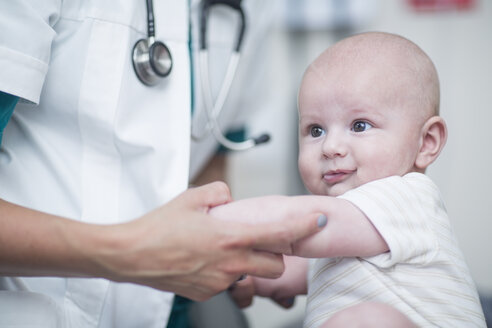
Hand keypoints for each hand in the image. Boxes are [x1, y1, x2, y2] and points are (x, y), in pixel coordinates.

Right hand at [94, 182, 323, 300]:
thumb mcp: (191, 197)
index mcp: (231, 237)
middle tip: (262, 241)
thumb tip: (229, 198)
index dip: (305, 226)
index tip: (319, 221)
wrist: (131, 255)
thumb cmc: (158, 227)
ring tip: (223, 249)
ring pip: (249, 275)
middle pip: (275, 265)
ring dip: (247, 263)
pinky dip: (223, 271)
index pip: (280, 234)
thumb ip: (219, 193)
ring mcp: (219, 282)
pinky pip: (226, 282)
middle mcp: (231, 263)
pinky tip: (204, 260)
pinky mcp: (206, 293)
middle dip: (276, 255)